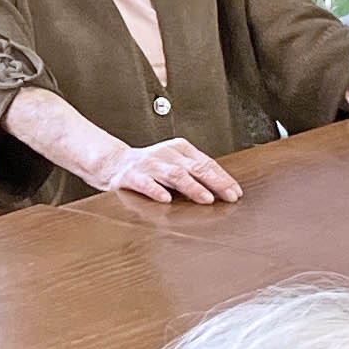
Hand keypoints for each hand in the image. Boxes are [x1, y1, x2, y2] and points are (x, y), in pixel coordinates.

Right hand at [94, 136, 241, 203]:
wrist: (113, 162)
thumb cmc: (149, 166)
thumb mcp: (174, 163)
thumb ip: (195, 172)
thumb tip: (224, 189)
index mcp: (179, 149)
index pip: (206, 163)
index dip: (222, 178)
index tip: (235, 192)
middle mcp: (166, 154)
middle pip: (195, 167)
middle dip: (215, 182)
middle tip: (229, 196)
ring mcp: (149, 165)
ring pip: (174, 174)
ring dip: (192, 187)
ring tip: (206, 198)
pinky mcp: (131, 176)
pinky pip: (145, 183)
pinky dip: (156, 191)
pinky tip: (165, 199)